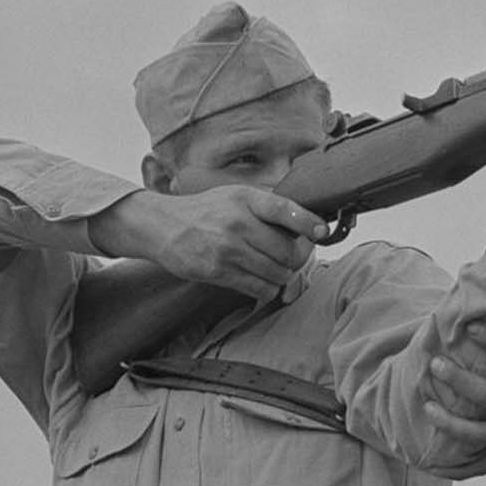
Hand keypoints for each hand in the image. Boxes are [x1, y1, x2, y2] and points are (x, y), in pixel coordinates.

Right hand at [90, 186, 328, 298]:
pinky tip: (261, 281)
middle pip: (288, 252)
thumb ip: (268, 207)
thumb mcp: (236, 196)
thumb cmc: (207, 211)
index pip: (285, 209)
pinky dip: (267, 289)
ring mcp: (228, 249)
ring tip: (273, 269)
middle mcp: (238, 223)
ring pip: (277, 274)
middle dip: (296, 260)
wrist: (163, 226)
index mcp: (246, 199)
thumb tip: (308, 225)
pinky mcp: (218, 271)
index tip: (322, 231)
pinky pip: (259, 289)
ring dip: (282, 276)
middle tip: (292, 258)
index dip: (309, 222)